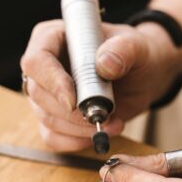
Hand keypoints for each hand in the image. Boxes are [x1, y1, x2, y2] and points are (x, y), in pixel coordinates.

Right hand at [21, 20, 178, 150]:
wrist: (144, 77)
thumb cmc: (136, 56)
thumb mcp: (138, 47)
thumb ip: (124, 50)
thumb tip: (104, 64)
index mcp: (57, 39)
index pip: (37, 61)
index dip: (51, 82)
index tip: (73, 102)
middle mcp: (48, 67)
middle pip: (39, 94)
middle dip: (71, 113)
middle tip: (104, 116)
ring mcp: (51, 94)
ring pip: (46, 118)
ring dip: (78, 129)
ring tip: (112, 125)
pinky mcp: (60, 116)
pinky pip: (53, 136)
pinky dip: (73, 142)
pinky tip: (96, 136)